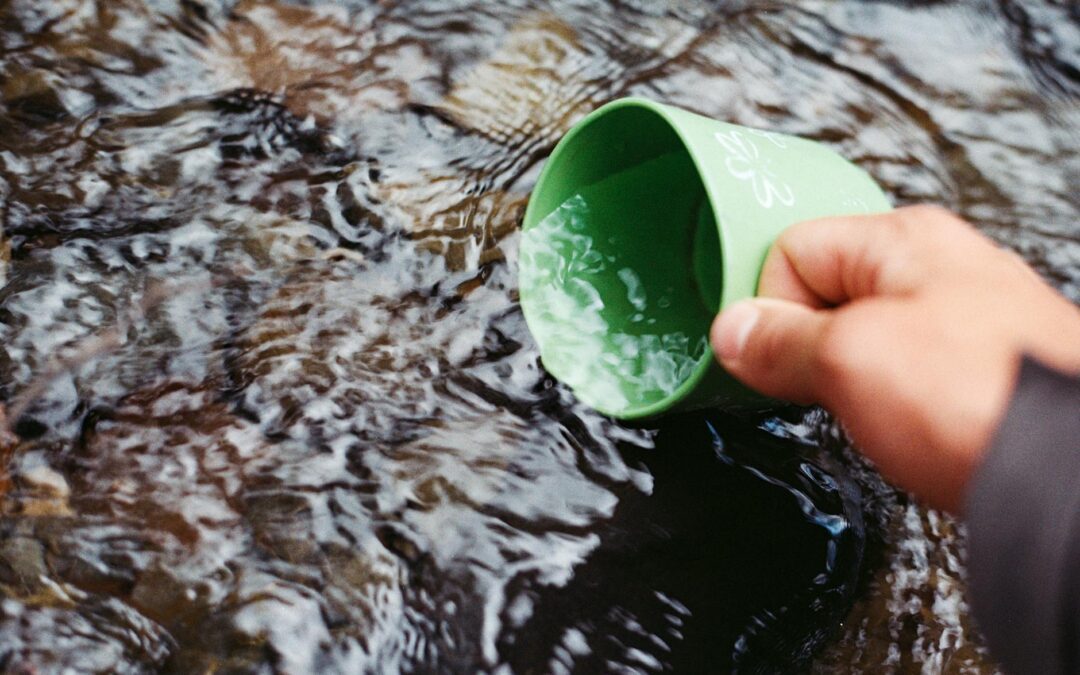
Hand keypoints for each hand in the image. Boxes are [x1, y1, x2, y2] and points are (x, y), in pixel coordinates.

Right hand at [711, 205, 1079, 511]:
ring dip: (848, 381)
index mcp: (902, 240)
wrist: (1073, 472)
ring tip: (874, 413)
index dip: (769, 306)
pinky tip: (907, 431)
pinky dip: (890, 404)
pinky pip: (903, 375)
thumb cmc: (983, 399)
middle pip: (826, 294)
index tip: (768, 357)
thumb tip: (733, 331)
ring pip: (864, 341)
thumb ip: (778, 341)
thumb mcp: (850, 359)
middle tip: (823, 387)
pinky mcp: (979, 373)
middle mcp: (937, 269)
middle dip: (807, 347)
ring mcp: (964, 322)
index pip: (792, 249)